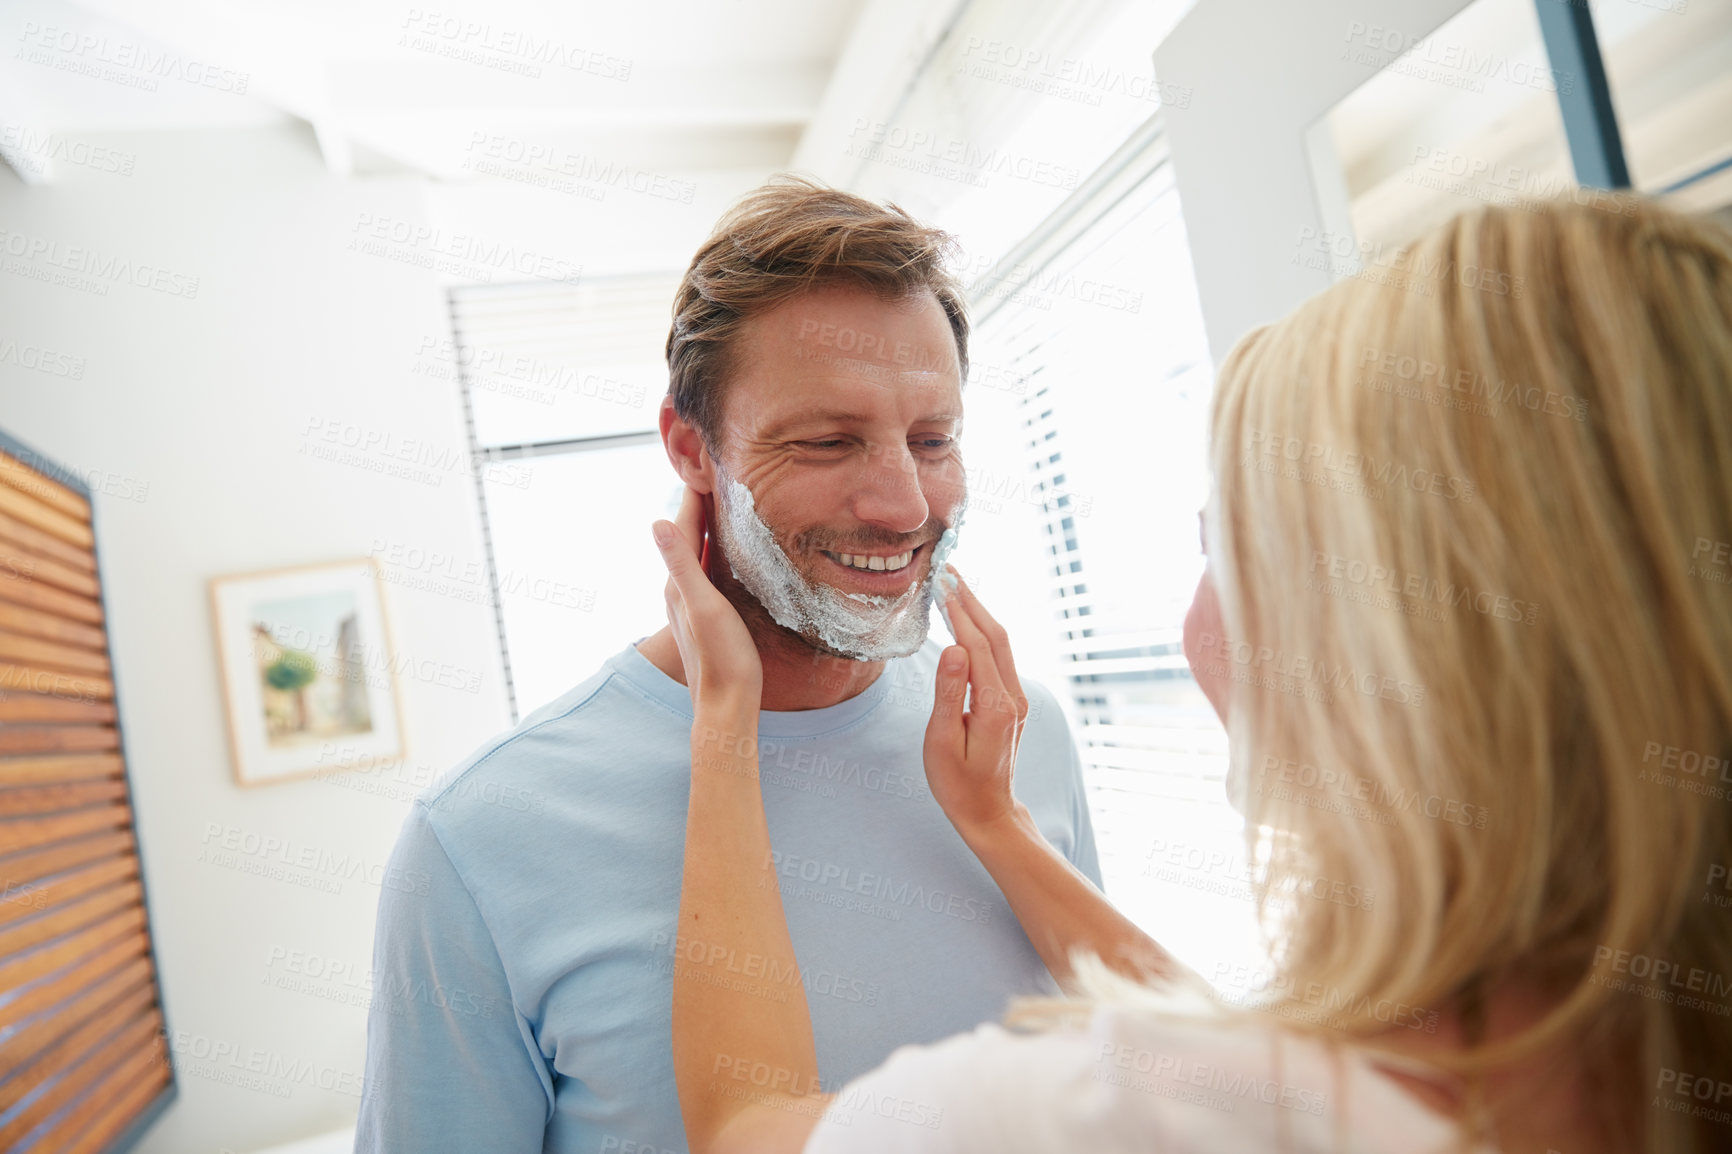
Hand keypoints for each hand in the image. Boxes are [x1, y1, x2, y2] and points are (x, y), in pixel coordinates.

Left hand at [652, 486, 762, 707]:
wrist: (726, 706)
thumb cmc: (721, 659)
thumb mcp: (703, 606)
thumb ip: (681, 565)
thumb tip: (656, 522)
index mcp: (679, 582)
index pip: (683, 525)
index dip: (692, 493)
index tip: (701, 460)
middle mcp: (681, 588)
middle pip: (688, 534)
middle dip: (699, 502)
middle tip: (712, 470)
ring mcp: (694, 602)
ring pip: (698, 551)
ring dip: (707, 525)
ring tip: (721, 500)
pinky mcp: (708, 613)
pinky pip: (710, 569)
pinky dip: (716, 549)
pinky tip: (726, 551)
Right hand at [923, 568, 1029, 835]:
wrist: (989, 812)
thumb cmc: (958, 783)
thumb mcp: (942, 742)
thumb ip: (949, 694)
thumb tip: (954, 648)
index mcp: (995, 706)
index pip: (977, 645)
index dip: (959, 611)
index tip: (941, 582)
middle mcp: (1012, 697)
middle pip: (996, 636)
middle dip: (972, 601)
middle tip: (948, 572)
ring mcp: (1016, 699)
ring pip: (1001, 643)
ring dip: (979, 612)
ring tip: (955, 587)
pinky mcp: (1011, 703)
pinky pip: (999, 657)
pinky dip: (983, 632)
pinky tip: (967, 621)